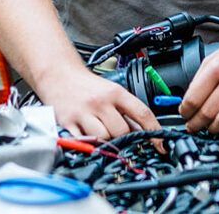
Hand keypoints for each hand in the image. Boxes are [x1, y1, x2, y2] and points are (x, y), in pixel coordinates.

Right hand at [38, 67, 159, 139]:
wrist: (58, 74)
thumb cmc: (85, 85)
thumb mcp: (109, 91)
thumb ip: (125, 110)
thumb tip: (141, 132)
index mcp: (115, 92)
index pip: (142, 113)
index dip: (154, 132)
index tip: (160, 144)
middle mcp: (100, 102)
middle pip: (122, 131)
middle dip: (122, 136)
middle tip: (115, 131)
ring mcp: (84, 112)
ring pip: (104, 138)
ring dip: (104, 140)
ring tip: (97, 130)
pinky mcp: (68, 122)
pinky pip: (84, 141)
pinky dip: (87, 143)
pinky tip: (85, 134)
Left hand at [180, 30, 218, 133]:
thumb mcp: (217, 55)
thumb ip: (203, 76)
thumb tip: (190, 99)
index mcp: (217, 67)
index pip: (193, 98)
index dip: (185, 111)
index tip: (184, 115)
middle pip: (207, 113)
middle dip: (196, 124)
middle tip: (194, 126)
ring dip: (214, 129)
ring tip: (212, 128)